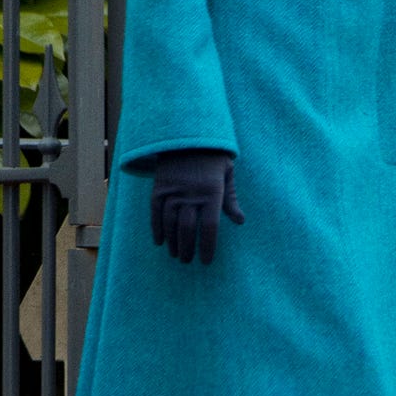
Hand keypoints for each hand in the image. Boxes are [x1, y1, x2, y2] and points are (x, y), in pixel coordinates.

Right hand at [150, 149, 244, 264]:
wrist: (188, 135)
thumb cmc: (213, 157)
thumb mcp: (227, 174)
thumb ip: (231, 199)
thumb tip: (240, 221)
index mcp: (212, 192)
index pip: (209, 227)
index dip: (207, 247)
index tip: (206, 261)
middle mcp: (191, 194)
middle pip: (188, 229)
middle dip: (188, 248)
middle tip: (188, 261)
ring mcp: (173, 190)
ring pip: (170, 223)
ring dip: (172, 242)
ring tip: (176, 254)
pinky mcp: (159, 187)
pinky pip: (155, 212)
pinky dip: (157, 228)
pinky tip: (160, 241)